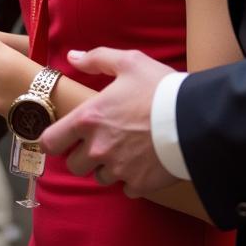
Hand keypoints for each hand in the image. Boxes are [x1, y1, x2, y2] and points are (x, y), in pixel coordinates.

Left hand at [39, 48, 177, 195]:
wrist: (195, 119)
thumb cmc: (158, 87)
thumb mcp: (127, 62)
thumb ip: (95, 59)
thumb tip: (72, 57)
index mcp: (88, 119)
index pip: (50, 142)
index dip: (51, 140)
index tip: (60, 137)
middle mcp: (98, 148)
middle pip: (74, 165)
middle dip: (82, 155)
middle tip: (98, 141)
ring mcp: (119, 169)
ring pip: (99, 178)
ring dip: (106, 167)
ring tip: (122, 150)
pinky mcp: (140, 184)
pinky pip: (125, 188)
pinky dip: (130, 179)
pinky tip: (140, 162)